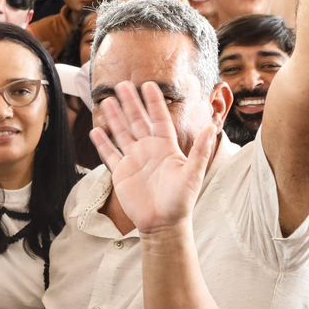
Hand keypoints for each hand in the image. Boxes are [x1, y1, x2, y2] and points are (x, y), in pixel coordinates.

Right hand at [88, 81, 214, 233]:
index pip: (158, 119)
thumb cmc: (181, 200)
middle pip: (137, 121)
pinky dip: (102, 143)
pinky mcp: (121, 173)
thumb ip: (201, 150)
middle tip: (122, 85)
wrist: (163, 223)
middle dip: (130, 103)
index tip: (148, 85)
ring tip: (106, 101)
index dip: (153, 102)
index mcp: (166, 147)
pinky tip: (96, 130)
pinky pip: (109, 154)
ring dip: (114, 117)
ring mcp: (133, 160)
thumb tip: (212, 127)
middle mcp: (148, 150)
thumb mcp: (193, 174)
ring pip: (122, 133)